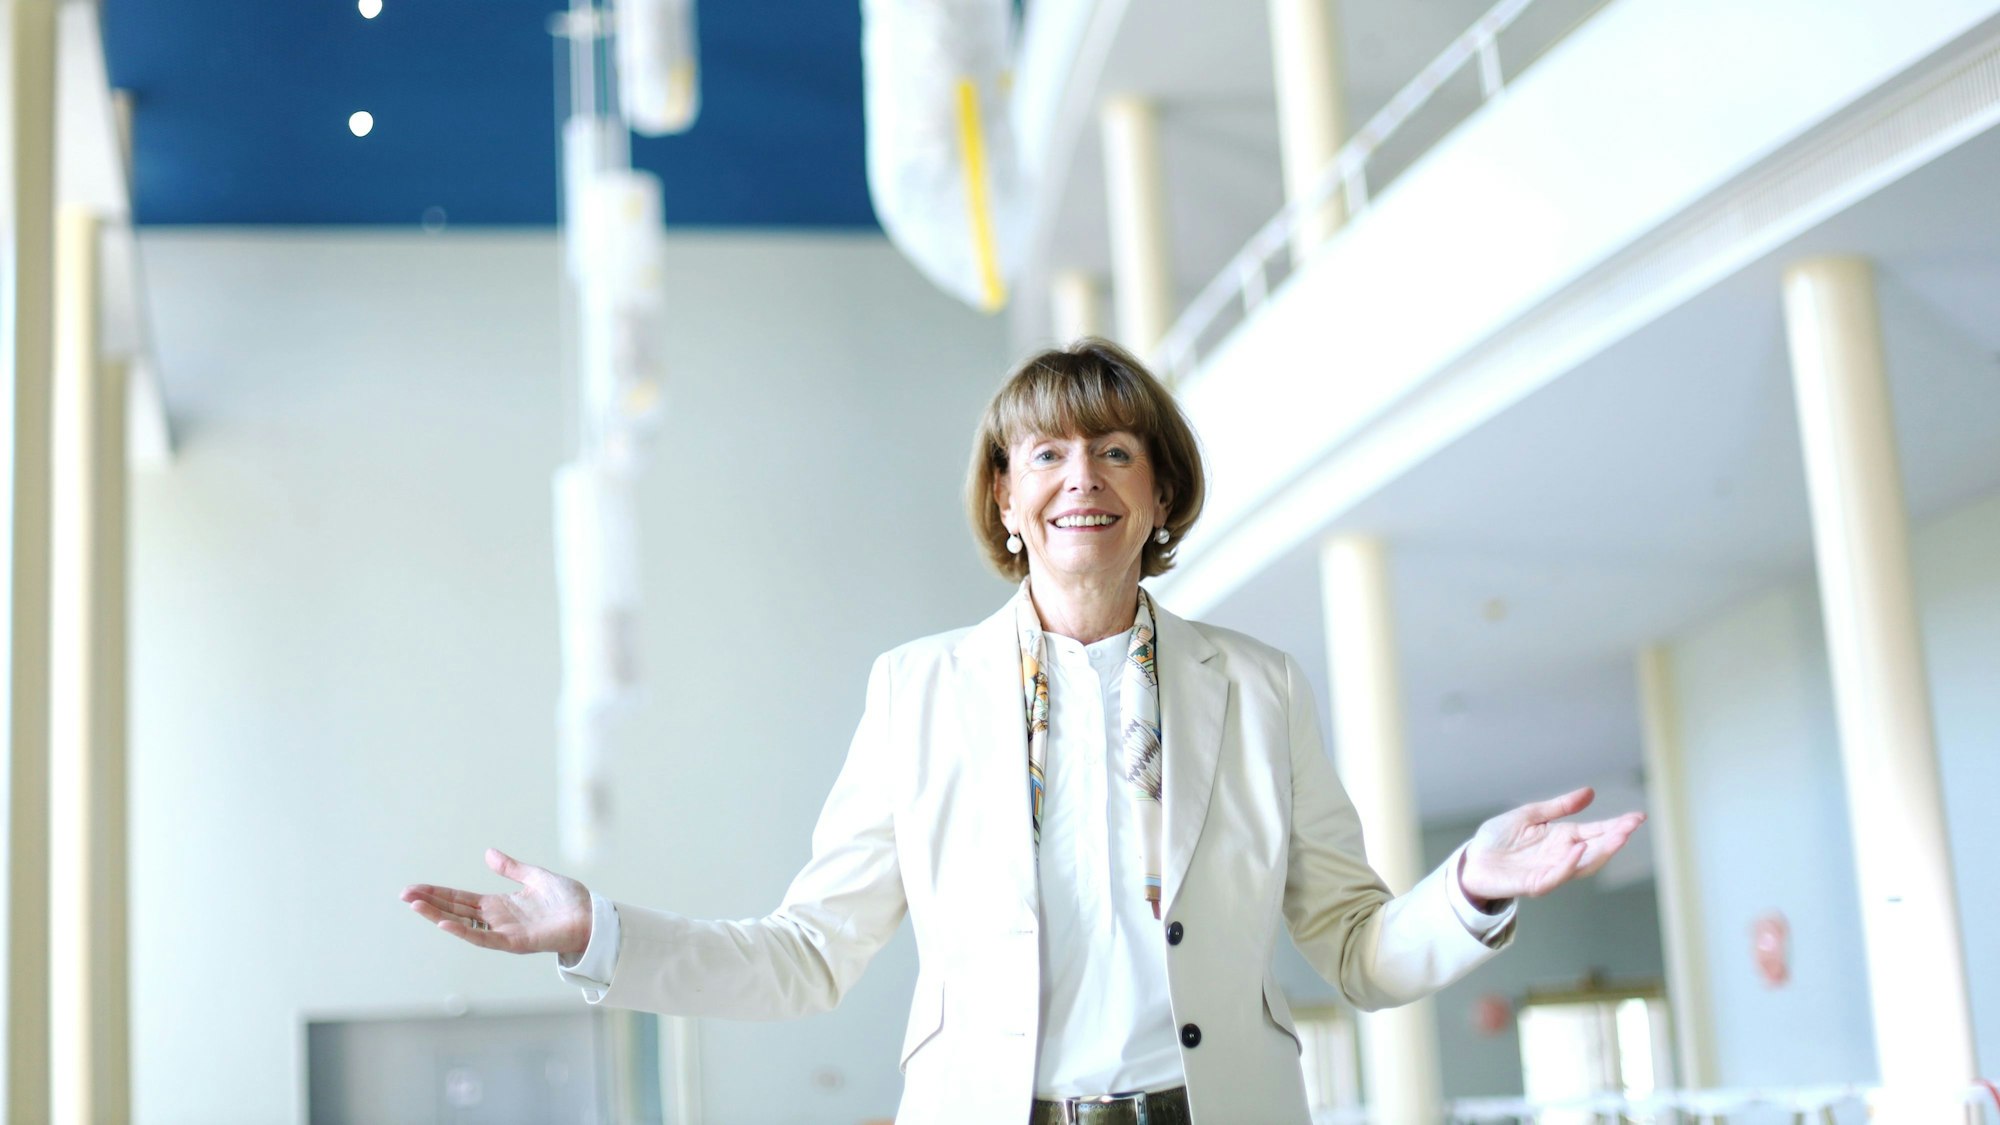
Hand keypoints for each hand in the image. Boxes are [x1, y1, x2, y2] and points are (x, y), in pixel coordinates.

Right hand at [400, 848, 592, 956]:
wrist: (593, 917)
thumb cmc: (569, 901)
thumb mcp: (536, 877)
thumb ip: (511, 868)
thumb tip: (487, 853)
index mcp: (501, 905)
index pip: (461, 899)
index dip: (438, 893)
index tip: (415, 888)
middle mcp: (497, 920)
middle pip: (455, 911)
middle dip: (430, 903)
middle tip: (404, 895)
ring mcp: (504, 932)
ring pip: (463, 925)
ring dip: (438, 916)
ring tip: (415, 905)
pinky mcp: (515, 943)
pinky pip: (484, 938)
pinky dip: (464, 932)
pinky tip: (445, 923)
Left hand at [1460, 787, 1644, 906]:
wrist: (1472, 860)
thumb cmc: (1499, 838)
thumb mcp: (1531, 815)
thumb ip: (1560, 807)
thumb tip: (1591, 792)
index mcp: (1562, 838)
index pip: (1596, 832)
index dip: (1617, 826)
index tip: (1639, 817)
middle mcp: (1561, 856)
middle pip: (1596, 849)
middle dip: (1616, 838)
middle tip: (1633, 826)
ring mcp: (1550, 871)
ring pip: (1582, 865)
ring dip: (1600, 852)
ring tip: (1618, 836)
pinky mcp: (1534, 883)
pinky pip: (1555, 876)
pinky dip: (1568, 864)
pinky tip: (1578, 849)